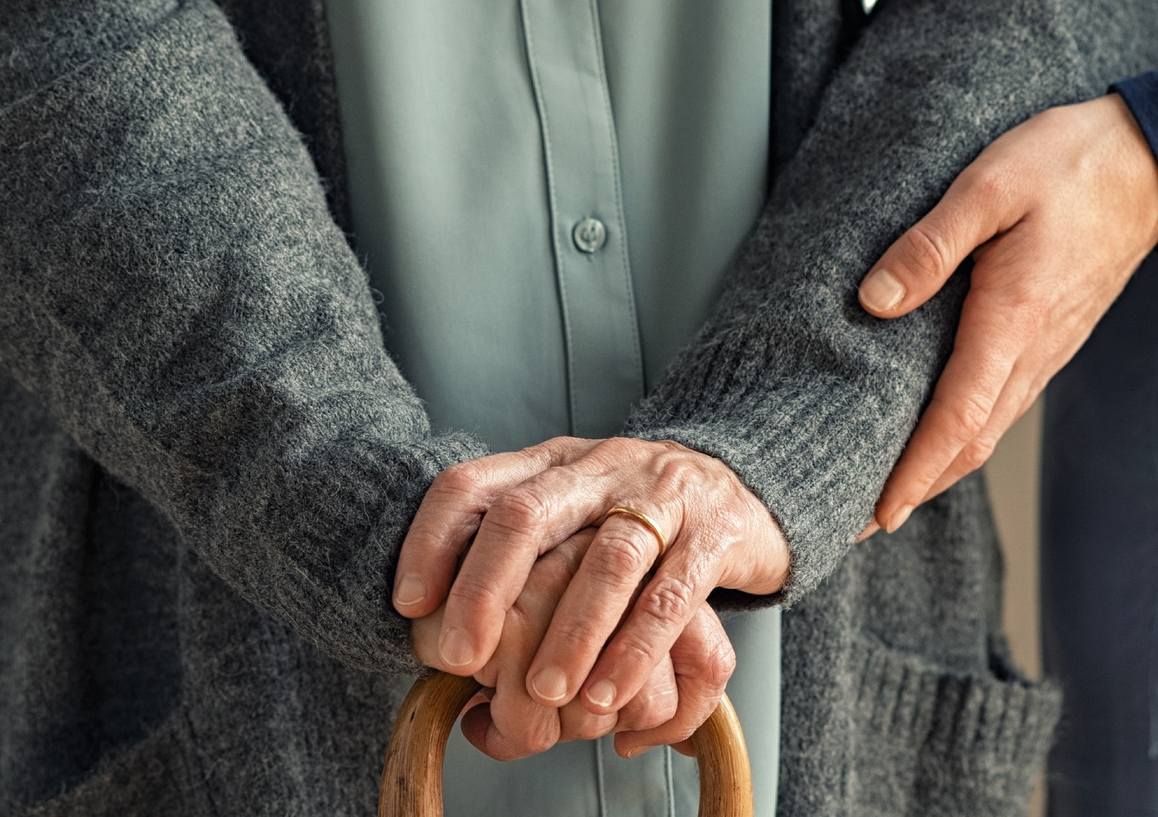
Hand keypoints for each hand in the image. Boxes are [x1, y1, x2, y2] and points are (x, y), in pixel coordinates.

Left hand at [395, 438, 786, 736]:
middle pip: (528, 513)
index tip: (408, 604)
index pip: (473, 484)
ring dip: (570, 633)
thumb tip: (436, 638)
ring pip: (607, 559)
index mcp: (552, 463)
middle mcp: (601, 468)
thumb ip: (514, 557)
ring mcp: (662, 496)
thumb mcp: (571, 515)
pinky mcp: (716, 533)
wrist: (749, 488)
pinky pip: (674, 594)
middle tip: (459, 658)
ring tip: (545, 694)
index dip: (432, 540)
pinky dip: (636, 649)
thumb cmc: (638, 518)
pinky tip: (609, 694)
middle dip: (485, 589)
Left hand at [857, 94, 1157, 530]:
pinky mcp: (1052, 337)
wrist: (1152, 162)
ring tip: (889, 488)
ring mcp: (1048, 349)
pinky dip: (965, 433)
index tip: (875, 515)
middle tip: (859, 521)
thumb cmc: (1071, 165)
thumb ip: (930, 245)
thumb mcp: (989, 186)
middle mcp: (1034, 350)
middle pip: (971, 443)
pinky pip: (1004, 403)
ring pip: (989, 429)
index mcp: (1013, 320)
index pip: (957, 421)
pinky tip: (939, 431)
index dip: (914, 474)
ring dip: (940, 467)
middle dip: (916, 488)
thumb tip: (875, 300)